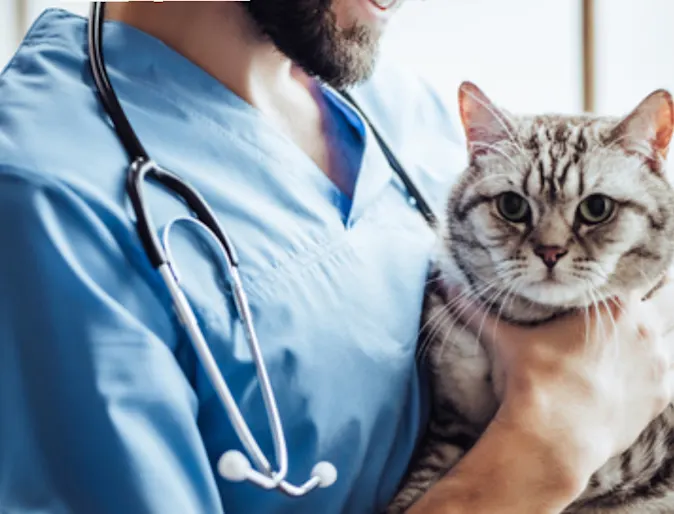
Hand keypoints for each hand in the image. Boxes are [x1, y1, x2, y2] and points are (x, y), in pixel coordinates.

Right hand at [454, 281, 673, 492]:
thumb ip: (475, 309)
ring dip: (653, 332)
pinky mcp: (661, 396)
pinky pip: (666, 372)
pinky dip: (653, 368)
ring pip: (669, 334)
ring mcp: (658, 364)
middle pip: (665, 296)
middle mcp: (647, 329)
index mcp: (616, 305)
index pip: (634, 272)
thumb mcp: (504, 340)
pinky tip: (630, 372)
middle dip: (649, 296)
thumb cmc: (532, 382)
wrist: (554, 439)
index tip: (608, 277)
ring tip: (624, 340)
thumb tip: (445, 285)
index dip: (622, 271)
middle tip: (621, 305)